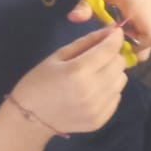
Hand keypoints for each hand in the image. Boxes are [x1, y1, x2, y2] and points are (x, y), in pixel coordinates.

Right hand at [8, 24, 129, 135]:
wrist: (28, 119)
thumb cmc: (39, 81)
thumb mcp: (59, 56)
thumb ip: (87, 41)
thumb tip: (111, 29)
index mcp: (78, 71)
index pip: (110, 49)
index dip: (115, 37)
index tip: (115, 32)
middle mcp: (91, 90)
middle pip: (120, 64)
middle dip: (113, 55)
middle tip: (100, 56)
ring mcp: (97, 108)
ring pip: (122, 80)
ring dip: (113, 73)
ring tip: (95, 74)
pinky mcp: (99, 120)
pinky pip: (117, 97)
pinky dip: (109, 90)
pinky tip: (93, 91)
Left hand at [70, 0, 150, 60]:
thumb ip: (87, 2)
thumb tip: (72, 18)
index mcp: (144, 12)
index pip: (147, 41)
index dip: (130, 46)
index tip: (112, 39)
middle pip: (147, 47)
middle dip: (129, 48)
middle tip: (112, 39)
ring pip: (150, 44)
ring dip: (134, 43)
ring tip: (118, 32)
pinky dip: (140, 37)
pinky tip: (126, 27)